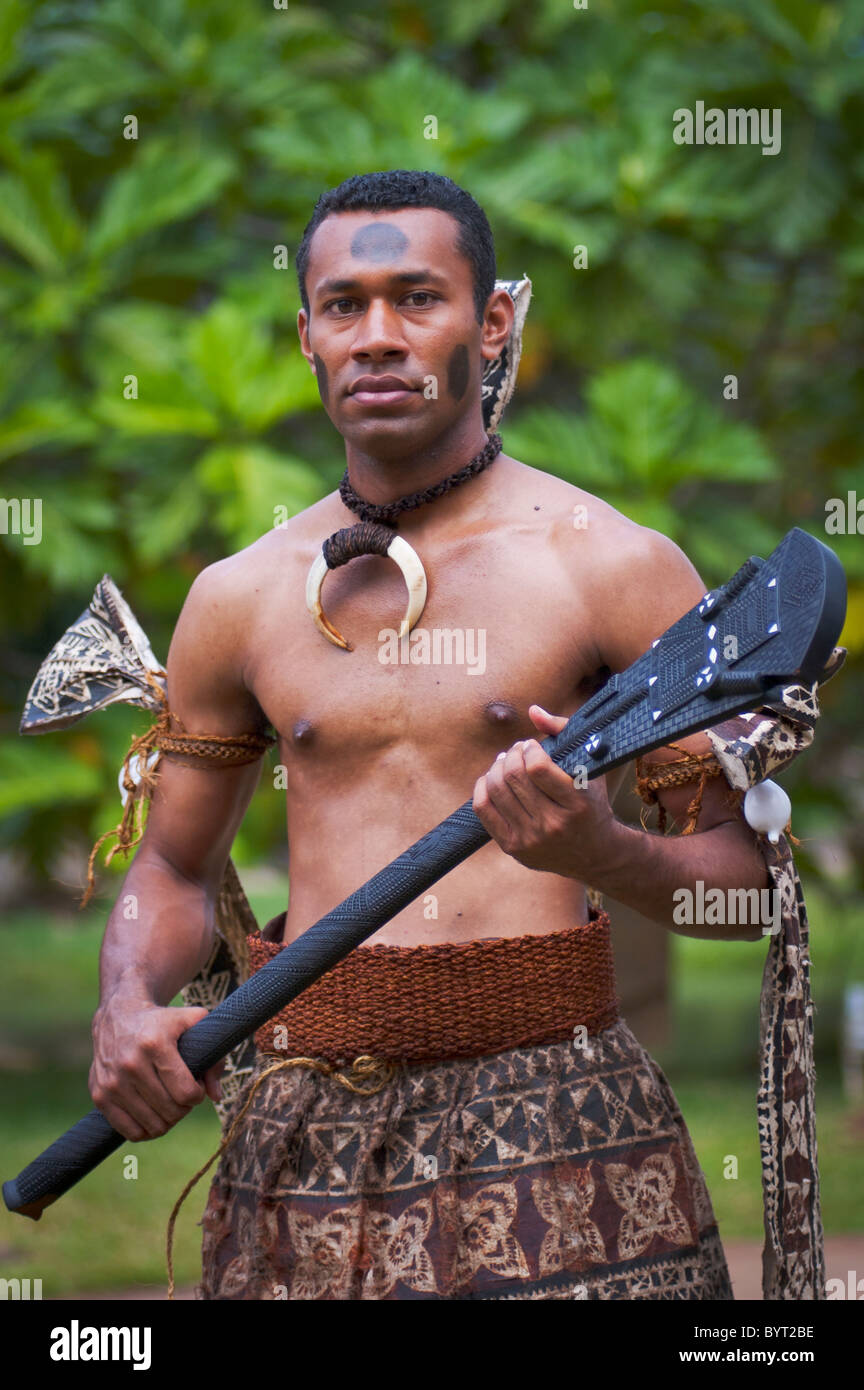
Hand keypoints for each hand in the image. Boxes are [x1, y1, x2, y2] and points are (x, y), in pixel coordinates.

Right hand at [90, 995, 225, 1140]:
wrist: (119, 1015)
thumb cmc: (163, 1022)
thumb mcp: (193, 1024)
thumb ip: (213, 1058)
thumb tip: (216, 1096)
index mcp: (154, 1043)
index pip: (185, 1092)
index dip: (197, 1095)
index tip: (195, 1085)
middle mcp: (130, 1063)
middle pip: (170, 1111)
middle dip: (184, 1107)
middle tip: (182, 1093)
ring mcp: (112, 1081)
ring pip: (152, 1125)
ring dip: (168, 1120)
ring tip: (169, 1101)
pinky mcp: (99, 1095)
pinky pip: (131, 1132)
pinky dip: (146, 1130)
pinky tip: (152, 1113)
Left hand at [472, 703, 619, 878]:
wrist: (595, 854)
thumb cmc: (592, 804)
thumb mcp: (590, 769)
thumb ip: (564, 732)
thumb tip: (533, 710)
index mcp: (577, 803)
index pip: (538, 768)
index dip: (529, 749)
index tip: (532, 745)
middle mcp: (554, 824)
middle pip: (513, 777)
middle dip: (511, 755)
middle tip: (517, 751)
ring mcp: (531, 839)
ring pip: (495, 790)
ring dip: (496, 768)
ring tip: (506, 762)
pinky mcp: (513, 847)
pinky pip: (483, 809)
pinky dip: (482, 787)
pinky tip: (492, 779)